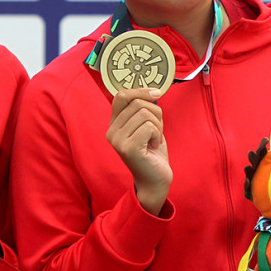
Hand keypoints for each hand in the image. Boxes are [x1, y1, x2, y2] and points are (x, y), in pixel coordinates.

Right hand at [107, 87, 171, 214]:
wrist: (155, 180)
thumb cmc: (152, 153)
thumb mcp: (146, 127)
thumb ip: (143, 110)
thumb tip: (153, 90)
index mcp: (114, 124)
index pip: (121, 95)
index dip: (140, 91)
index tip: (157, 93)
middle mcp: (111, 131)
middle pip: (137, 103)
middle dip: (156, 113)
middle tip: (157, 130)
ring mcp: (117, 140)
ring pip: (145, 113)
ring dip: (158, 125)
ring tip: (155, 139)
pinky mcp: (128, 148)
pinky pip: (149, 126)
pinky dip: (158, 134)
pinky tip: (154, 146)